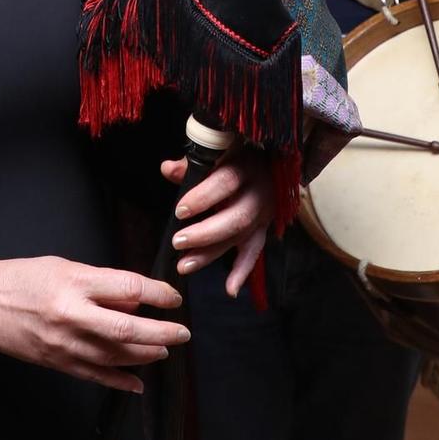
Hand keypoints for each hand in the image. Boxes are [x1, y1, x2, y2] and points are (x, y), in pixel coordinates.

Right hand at [0, 257, 188, 392]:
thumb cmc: (22, 280)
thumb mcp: (66, 268)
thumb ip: (103, 283)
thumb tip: (137, 299)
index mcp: (75, 284)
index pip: (129, 288)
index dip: (158, 294)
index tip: (173, 298)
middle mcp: (72, 316)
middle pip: (128, 328)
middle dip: (162, 332)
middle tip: (181, 332)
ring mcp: (65, 344)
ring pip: (117, 356)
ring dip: (146, 355)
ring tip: (164, 350)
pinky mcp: (59, 363)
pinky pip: (96, 376)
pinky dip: (121, 381)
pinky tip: (138, 383)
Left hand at [160, 145, 275, 295]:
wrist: (271, 160)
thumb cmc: (236, 153)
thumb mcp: (217, 150)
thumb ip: (191, 164)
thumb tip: (167, 169)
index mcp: (245, 167)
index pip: (225, 183)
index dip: (204, 198)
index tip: (180, 211)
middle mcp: (258, 193)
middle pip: (236, 218)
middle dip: (206, 233)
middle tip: (178, 242)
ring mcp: (264, 213)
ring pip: (241, 238)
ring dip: (213, 254)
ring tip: (185, 265)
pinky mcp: (264, 228)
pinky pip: (255, 252)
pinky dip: (243, 271)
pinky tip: (229, 290)